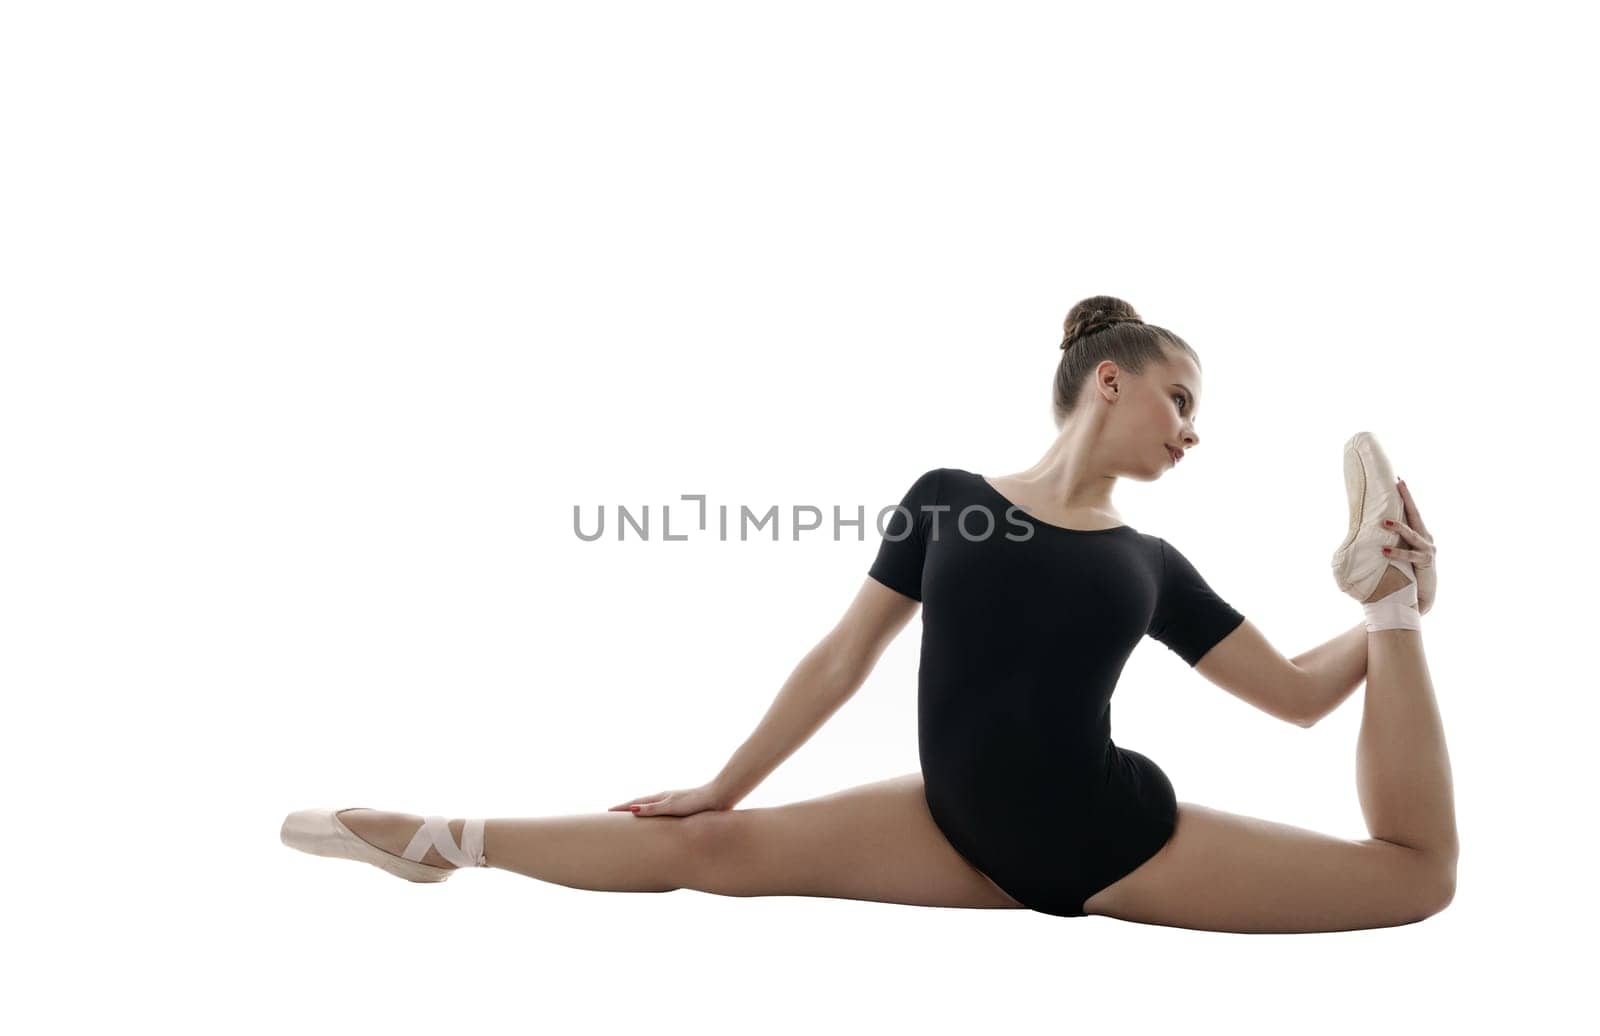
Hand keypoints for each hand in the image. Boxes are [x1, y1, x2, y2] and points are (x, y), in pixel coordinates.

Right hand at [609, 783, 729, 817]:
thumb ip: (653, 809)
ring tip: (631, 819)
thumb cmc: (696, 802)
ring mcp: (673, 802)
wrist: (719, 796)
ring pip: (651, 808)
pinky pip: (661, 813)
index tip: (607, 812)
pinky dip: (652, 816)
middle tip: (613, 815)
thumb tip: (632, 810)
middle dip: (627, 810)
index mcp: (660, 798)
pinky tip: (657, 822)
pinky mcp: (682, 808)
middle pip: (640, 804)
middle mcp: (664, 798)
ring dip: (639, 812)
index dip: (621, 808)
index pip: (635, 803)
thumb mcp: (672, 806)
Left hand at [1387, 477, 1437, 614]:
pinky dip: (1397, 553)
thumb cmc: (1404, 575)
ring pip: (1412, 533)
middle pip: (1415, 514)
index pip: (1410, 511)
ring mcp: (1428, 549)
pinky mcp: (1427, 562)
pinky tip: (1384, 551)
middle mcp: (1426, 537)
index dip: (1405, 495)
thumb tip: (1361, 531)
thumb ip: (1386, 541)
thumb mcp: (1395, 554)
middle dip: (1407, 497)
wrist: (1419, 599)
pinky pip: (1410, 555)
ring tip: (1383, 521)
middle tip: (1399, 482)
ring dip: (1397, 527)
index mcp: (1418, 533)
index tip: (1397, 478)